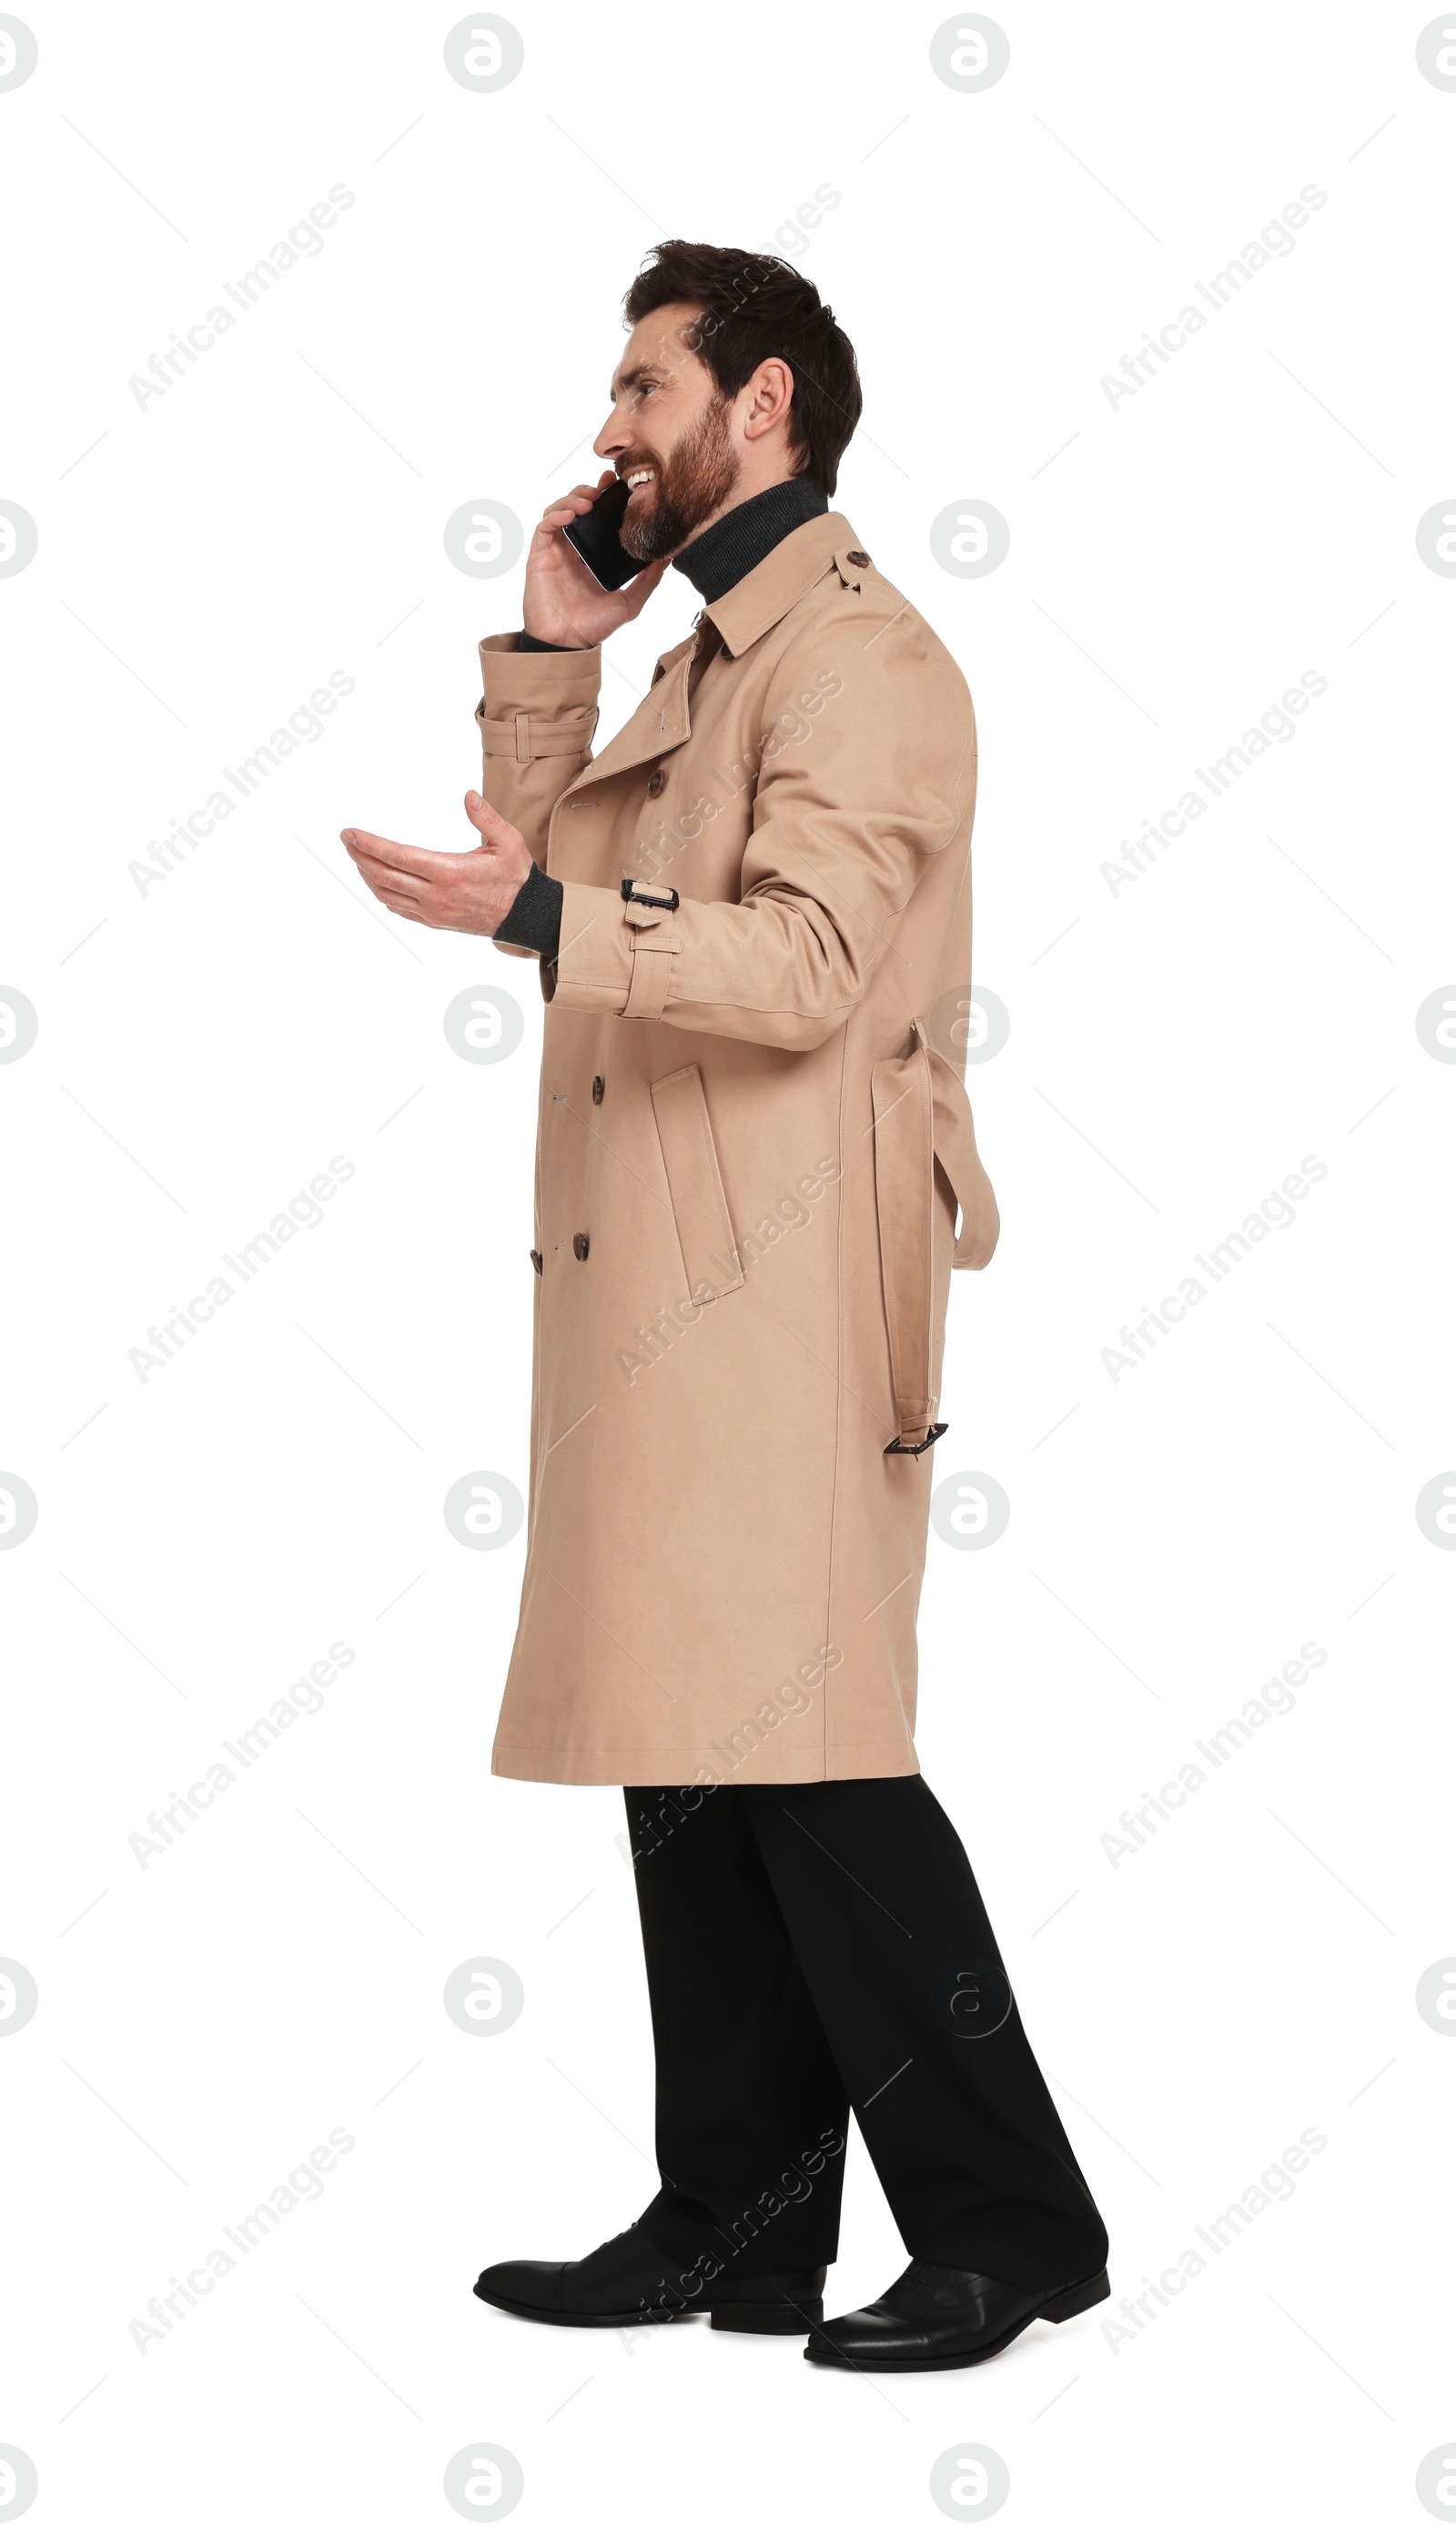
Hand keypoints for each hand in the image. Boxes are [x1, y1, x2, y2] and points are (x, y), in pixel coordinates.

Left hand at [340, 792, 533, 934]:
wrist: (524, 916)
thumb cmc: (515, 878)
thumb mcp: (508, 841)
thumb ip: (486, 817)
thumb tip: (468, 795)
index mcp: (449, 872)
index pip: (397, 856)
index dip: (369, 844)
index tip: (350, 833)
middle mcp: (435, 895)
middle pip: (383, 875)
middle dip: (359, 856)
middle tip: (346, 840)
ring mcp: (432, 911)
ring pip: (386, 894)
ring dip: (366, 874)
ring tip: (356, 857)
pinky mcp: (433, 921)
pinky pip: (398, 908)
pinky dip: (381, 892)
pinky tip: (376, 879)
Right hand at [523, 469, 668, 646]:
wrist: (567, 644)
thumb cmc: (593, 626)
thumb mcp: (630, 602)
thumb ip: (649, 580)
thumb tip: (668, 557)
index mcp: (593, 555)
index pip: (599, 518)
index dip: (606, 498)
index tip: (620, 486)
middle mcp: (574, 548)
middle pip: (578, 506)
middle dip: (590, 491)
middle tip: (606, 486)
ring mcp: (556, 550)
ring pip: (560, 510)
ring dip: (573, 498)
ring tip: (589, 500)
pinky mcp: (540, 555)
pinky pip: (545, 526)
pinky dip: (557, 514)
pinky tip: (572, 514)